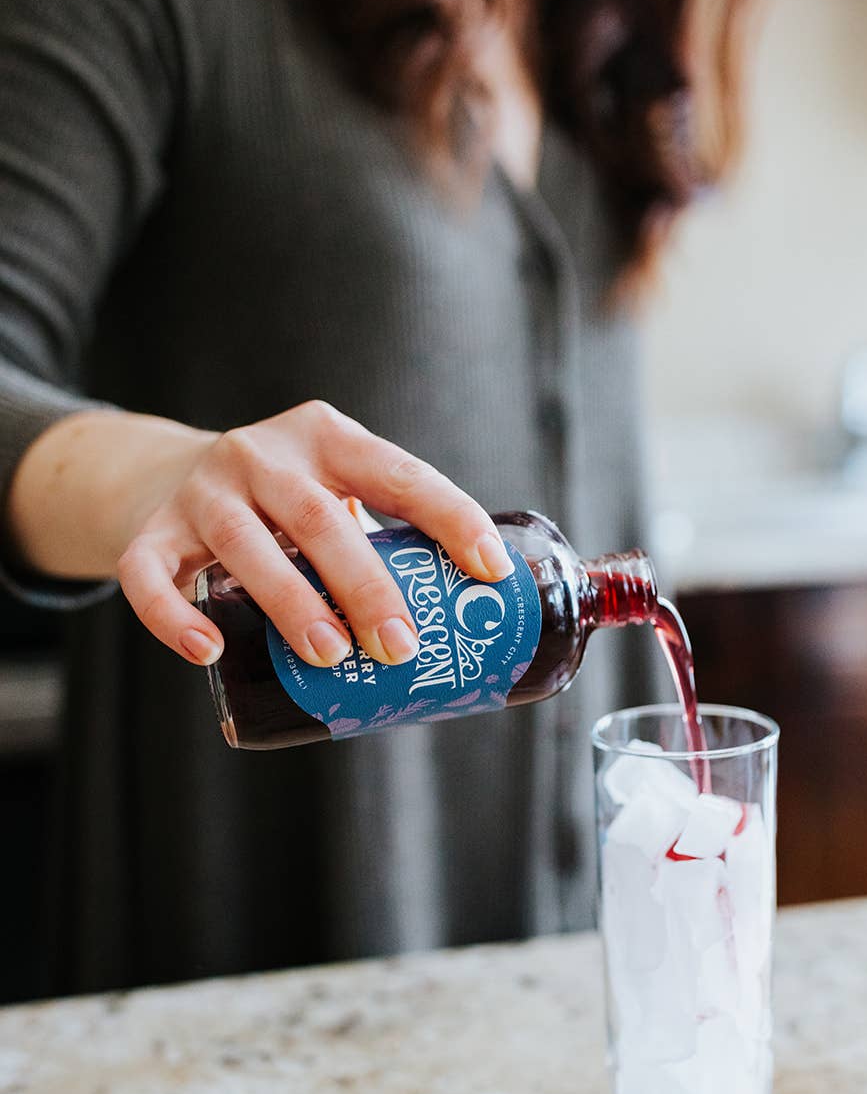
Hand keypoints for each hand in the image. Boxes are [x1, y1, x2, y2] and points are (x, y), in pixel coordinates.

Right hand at [116, 401, 513, 668]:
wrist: (168, 476)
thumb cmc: (286, 504)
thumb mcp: (337, 491)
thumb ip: (388, 537)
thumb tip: (475, 626)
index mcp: (325, 437)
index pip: (397, 473)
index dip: (449, 517)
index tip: (488, 571)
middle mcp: (261, 455)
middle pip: (319, 518)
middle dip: (366, 587)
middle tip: (399, 648)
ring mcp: (201, 492)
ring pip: (244, 546)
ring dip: (291, 603)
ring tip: (330, 656)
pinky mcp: (150, 531)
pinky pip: (150, 575)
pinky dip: (175, 617)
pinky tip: (209, 653)